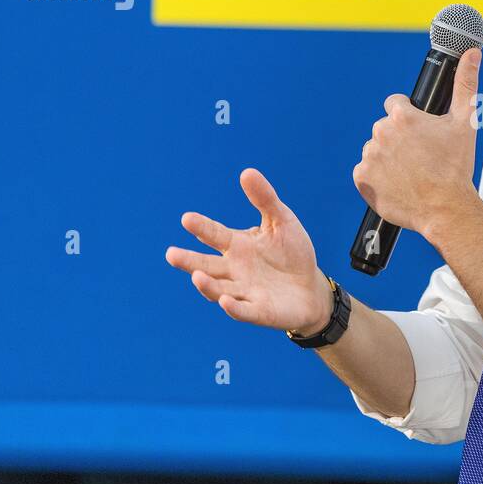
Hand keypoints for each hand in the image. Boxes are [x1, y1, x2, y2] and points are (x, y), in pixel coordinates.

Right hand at [165, 168, 333, 333]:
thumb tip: (247, 172)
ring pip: (219, 289)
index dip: (201, 227)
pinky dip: (233, 307)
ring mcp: (244, 292)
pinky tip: (225, 301)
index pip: (215, 234)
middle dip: (189, 261)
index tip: (187, 218)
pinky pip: (243, 310)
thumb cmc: (292, 253)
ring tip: (196, 276)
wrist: (311, 287)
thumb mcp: (282, 222)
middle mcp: (234, 270)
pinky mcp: (258, 311)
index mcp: (237, 245)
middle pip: (206, 266)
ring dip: (207, 285)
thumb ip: (265, 200)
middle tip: (171, 254)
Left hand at [353, 46, 481, 236]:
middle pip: (385, 129)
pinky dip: (377, 178)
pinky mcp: (362, 179)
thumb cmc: (456, 166)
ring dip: (388, 158)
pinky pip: (366, 173)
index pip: (395, 105)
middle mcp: (380, 133)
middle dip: (399, 140)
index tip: (420, 134)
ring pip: (376, 150)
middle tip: (420, 157)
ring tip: (410, 173)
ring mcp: (369, 157)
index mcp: (401, 116)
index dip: (409, 118)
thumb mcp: (464, 123)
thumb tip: (472, 53)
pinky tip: (397, 183)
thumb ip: (465, 84)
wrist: (446, 208)